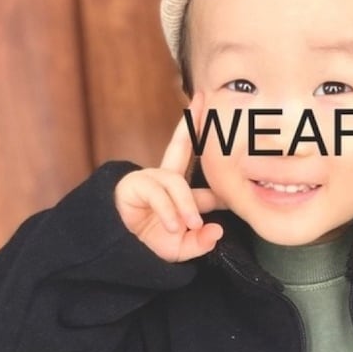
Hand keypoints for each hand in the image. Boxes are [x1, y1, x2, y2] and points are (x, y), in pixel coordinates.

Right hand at [114, 91, 223, 260]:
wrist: (122, 252)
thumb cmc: (152, 244)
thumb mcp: (183, 246)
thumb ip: (201, 241)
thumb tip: (217, 230)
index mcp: (180, 190)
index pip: (202, 171)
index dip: (217, 162)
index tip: (230, 140)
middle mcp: (165, 179)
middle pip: (180, 146)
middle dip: (192, 121)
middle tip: (204, 99)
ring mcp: (149, 179)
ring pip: (176, 183)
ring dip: (185, 204)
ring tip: (190, 224)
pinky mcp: (133, 184)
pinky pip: (157, 194)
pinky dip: (168, 211)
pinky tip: (172, 224)